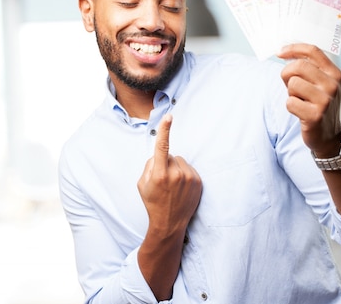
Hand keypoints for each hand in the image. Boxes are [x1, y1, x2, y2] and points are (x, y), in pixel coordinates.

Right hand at [138, 114, 201, 235]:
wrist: (170, 223)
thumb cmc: (153, 202)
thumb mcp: (142, 184)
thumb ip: (149, 165)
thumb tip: (159, 154)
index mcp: (159, 174)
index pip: (162, 147)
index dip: (165, 130)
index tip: (169, 117)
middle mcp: (176, 174)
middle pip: (171, 156)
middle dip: (166, 163)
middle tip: (163, 181)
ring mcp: (189, 178)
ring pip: (181, 162)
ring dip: (176, 169)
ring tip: (173, 186)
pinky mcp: (198, 181)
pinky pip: (189, 169)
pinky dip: (184, 175)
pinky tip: (181, 189)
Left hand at [277, 43, 340, 156]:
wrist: (329, 136)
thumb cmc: (319, 105)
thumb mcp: (321, 84)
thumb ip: (309, 68)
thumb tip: (284, 52)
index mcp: (334, 73)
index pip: (313, 51)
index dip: (293, 48)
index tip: (279, 52)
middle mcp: (332, 85)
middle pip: (299, 66)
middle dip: (287, 74)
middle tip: (288, 85)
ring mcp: (325, 100)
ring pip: (293, 84)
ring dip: (290, 93)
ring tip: (300, 100)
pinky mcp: (315, 115)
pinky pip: (290, 102)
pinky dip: (291, 107)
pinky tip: (301, 112)